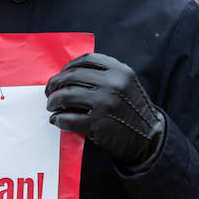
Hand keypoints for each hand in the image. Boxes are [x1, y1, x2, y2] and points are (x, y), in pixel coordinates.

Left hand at [45, 53, 164, 167]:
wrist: (149, 138)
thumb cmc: (132, 111)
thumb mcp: (126, 84)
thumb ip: (106, 75)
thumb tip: (71, 74)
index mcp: (119, 71)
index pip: (86, 60)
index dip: (69, 66)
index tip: (62, 74)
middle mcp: (112, 84)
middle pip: (72, 76)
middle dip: (56, 83)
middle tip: (50, 91)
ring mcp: (105, 104)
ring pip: (66, 96)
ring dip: (54, 101)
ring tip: (52, 105)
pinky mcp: (97, 124)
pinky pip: (68, 119)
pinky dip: (58, 119)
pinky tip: (56, 120)